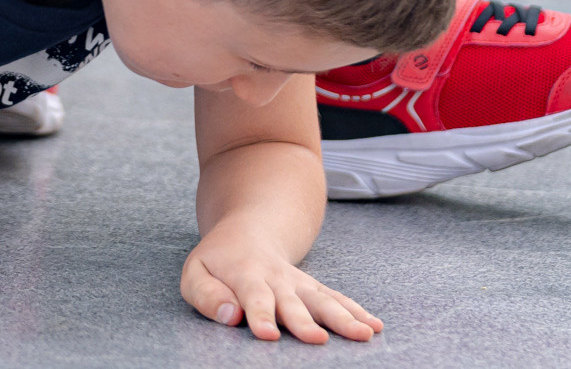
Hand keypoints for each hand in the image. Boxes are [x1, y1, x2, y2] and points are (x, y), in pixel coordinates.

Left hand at [182, 220, 380, 344]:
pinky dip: (356, 311)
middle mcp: (277, 278)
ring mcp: (299, 283)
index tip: (267, 335)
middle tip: (318, 339)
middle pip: (293, 302)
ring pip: (322, 300)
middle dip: (305, 321)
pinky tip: (374, 326)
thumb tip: (230, 317)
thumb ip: (207, 296)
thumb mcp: (196, 273)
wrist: (248, 230)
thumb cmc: (218, 261)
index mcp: (245, 274)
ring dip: (344, 317)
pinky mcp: (313, 289)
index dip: (260, 315)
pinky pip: (336, 299)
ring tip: (364, 334)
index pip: (254, 296)